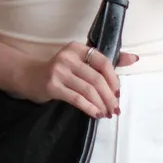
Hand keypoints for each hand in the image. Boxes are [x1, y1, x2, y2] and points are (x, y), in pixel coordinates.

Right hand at [16, 43, 138, 116]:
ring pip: (88, 90)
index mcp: (77, 48)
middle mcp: (68, 57)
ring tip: (106, 114)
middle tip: (115, 109)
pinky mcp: (52, 86)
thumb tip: (134, 58)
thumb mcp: (80, 61)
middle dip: (109, 97)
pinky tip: (95, 113)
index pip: (102, 62)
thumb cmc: (59, 70)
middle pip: (96, 79)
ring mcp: (58, 71)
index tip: (118, 94)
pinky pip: (76, 99)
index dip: (114, 79)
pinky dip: (89, 108)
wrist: (28, 76)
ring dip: (101, 104)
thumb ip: (106, 62)